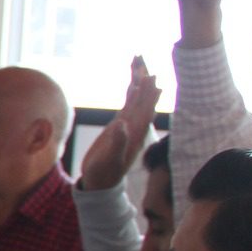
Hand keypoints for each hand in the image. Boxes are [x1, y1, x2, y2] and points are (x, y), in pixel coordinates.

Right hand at [77, 56, 159, 191]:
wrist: (99, 182)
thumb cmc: (103, 174)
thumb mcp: (109, 160)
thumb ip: (117, 144)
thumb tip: (122, 124)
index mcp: (135, 136)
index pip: (145, 112)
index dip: (148, 96)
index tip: (152, 80)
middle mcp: (135, 129)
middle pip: (144, 103)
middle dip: (147, 86)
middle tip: (150, 69)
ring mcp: (128, 126)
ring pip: (137, 102)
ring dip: (141, 86)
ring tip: (144, 69)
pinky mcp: (119, 126)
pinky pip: (127, 106)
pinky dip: (131, 94)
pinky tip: (133, 84)